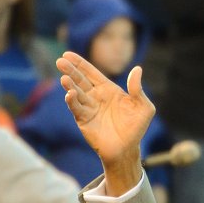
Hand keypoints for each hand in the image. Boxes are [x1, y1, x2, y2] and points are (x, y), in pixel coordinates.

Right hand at [56, 51, 154, 194]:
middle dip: (70, 70)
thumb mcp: (144, 107)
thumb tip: (137, 69)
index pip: (92, 73)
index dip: (80, 63)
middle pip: (80, 80)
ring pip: (76, 92)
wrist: (127, 149)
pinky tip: (70, 94)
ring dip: (69, 85)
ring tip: (64, 78)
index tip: (67, 53)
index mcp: (109, 90)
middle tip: (60, 61)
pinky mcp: (83, 120)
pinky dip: (72, 101)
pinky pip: (76, 108)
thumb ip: (138, 89)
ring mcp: (88, 108)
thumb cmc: (136, 127)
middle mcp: (96, 97)